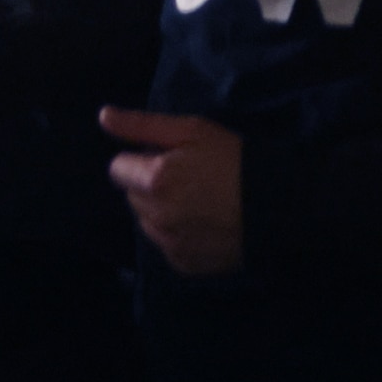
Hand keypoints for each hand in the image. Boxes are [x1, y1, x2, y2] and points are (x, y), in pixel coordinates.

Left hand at [101, 108, 244, 276]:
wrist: (277, 206)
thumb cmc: (234, 159)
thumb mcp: (192, 130)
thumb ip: (142, 125)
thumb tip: (103, 116)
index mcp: (154, 180)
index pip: (118, 168)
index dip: (140, 160)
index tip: (168, 159)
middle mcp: (155, 216)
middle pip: (131, 196)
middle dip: (149, 185)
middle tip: (186, 178)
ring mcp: (168, 244)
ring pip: (146, 222)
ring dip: (160, 210)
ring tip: (196, 201)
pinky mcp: (183, 264)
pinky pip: (165, 244)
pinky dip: (176, 233)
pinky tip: (202, 223)